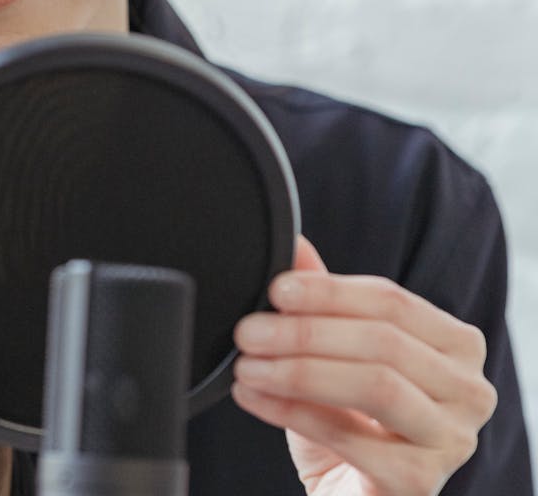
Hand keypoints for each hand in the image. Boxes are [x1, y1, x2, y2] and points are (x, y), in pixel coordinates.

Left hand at [231, 236, 497, 495]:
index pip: (392, 301)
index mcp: (454, 344)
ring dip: (299, 370)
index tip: (276, 289)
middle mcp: (468, 389)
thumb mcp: (332, 354)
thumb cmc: (347, 421)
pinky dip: (293, 413)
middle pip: (383, 342)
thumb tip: (293, 245)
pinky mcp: (422, 482)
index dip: (330, 292)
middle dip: (305, 332)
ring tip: (247, 366)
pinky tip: (254, 398)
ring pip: (375, 385)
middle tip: (247, 331)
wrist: (346, 493)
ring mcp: (452, 439)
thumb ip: (322, 302)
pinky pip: (351, 438)